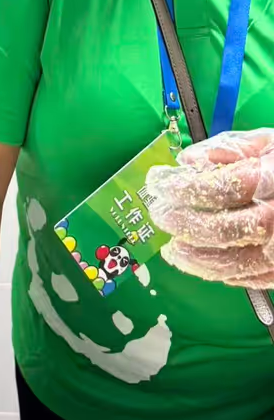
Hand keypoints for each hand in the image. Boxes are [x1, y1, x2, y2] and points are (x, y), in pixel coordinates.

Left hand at [147, 129, 273, 287]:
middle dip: (181, 222)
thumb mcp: (269, 142)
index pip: (218, 188)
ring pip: (232, 263)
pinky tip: (202, 263)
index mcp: (273, 179)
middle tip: (159, 214)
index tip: (157, 182)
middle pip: (221, 228)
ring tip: (172, 249)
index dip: (181, 188)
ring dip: (194, 258)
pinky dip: (221, 272)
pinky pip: (250, 278)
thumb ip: (228, 148)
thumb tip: (188, 161)